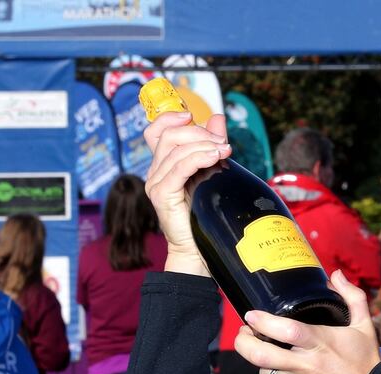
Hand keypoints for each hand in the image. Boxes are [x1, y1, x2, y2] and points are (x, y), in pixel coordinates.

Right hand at [142, 112, 232, 275]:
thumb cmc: (205, 215)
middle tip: (223, 143)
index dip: (172, 118)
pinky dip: (198, 157)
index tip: (193, 116)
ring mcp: (156, 183)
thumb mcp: (211, 173)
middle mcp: (155, 172)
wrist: (198, 250)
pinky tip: (215, 157)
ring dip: (205, 145)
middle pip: (170, 135)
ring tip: (225, 151)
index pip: (156, 131)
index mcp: (163, 165)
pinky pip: (179, 168)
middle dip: (199, 133)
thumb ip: (211, 145)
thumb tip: (218, 118)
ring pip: (176, 150)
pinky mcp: (161, 195)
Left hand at [234, 270, 380, 373]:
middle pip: (261, 355)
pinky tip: (290, 372)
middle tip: (244, 333)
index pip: (286, 330)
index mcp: (321, 342)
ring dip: (264, 363)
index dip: (263, 322)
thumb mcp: (365, 327)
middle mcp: (307, 364)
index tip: (252, 314)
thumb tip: (335, 275)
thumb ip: (352, 297)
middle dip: (244, 343)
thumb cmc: (366, 363)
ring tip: (270, 354)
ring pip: (266, 373)